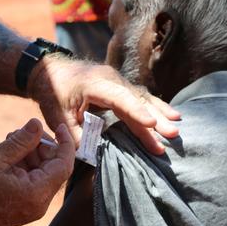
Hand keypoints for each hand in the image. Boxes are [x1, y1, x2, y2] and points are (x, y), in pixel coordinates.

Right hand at [0, 118, 74, 225]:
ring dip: (30, 155)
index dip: (65, 143)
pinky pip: (32, 183)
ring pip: (42, 174)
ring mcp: (32, 208)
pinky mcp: (24, 208)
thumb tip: (37, 124)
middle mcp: (39, 204)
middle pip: (53, 168)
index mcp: (36, 193)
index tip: (59, 126)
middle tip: (19, 132)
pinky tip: (8, 157)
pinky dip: (24, 167)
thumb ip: (20, 141)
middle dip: (40, 146)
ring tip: (8, 142)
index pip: (64, 164)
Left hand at [28, 56, 180, 153]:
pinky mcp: (120, 86)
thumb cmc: (52, 93)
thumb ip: (75, 134)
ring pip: (142, 98)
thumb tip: (94, 154)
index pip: (120, 99)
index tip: (152, 124)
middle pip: (136, 100)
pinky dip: (154, 107)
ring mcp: (118, 81)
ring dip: (159, 113)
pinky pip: (140, 97)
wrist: (50, 71)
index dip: (136, 112)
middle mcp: (111, 79)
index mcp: (95, 84)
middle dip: (155, 119)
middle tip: (172, 134)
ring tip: (176, 127)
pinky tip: (170, 116)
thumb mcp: (58, 116)